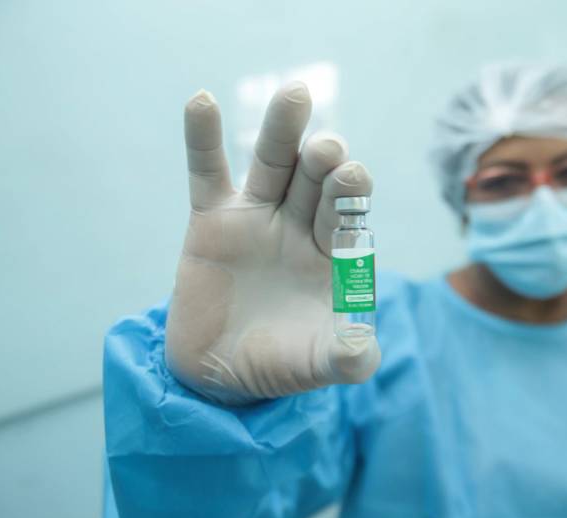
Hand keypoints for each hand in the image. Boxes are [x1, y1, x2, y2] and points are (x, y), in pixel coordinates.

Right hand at [165, 82, 380, 403]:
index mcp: (335, 252)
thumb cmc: (279, 364)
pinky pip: (207, 171)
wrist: (220, 373)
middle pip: (316, 181)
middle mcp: (301, 226)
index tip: (352, 179)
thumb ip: (346, 358)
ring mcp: (258, 218)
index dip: (350, 197)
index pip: (348, 215)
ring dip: (284, 130)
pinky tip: (202, 100)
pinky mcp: (212, 220)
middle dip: (324, 162)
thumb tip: (364, 348)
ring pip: (274, 164)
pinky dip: (203, 138)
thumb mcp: (316, 365)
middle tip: (328, 150)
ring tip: (296, 94)